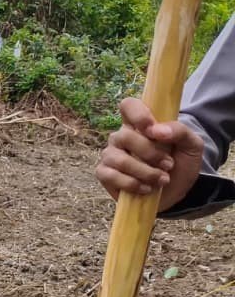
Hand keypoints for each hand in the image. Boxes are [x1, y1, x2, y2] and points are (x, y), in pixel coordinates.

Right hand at [96, 97, 204, 211]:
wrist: (176, 191)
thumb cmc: (180, 164)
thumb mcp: (192, 145)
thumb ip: (180, 131)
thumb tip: (157, 131)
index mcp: (140, 124)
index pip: (129, 105)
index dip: (138, 115)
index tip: (153, 130)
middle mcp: (121, 137)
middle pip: (125, 136)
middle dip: (150, 153)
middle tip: (168, 165)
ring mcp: (111, 155)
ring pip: (118, 159)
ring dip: (144, 172)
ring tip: (161, 180)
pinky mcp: (104, 174)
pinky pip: (110, 175)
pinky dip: (131, 184)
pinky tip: (146, 188)